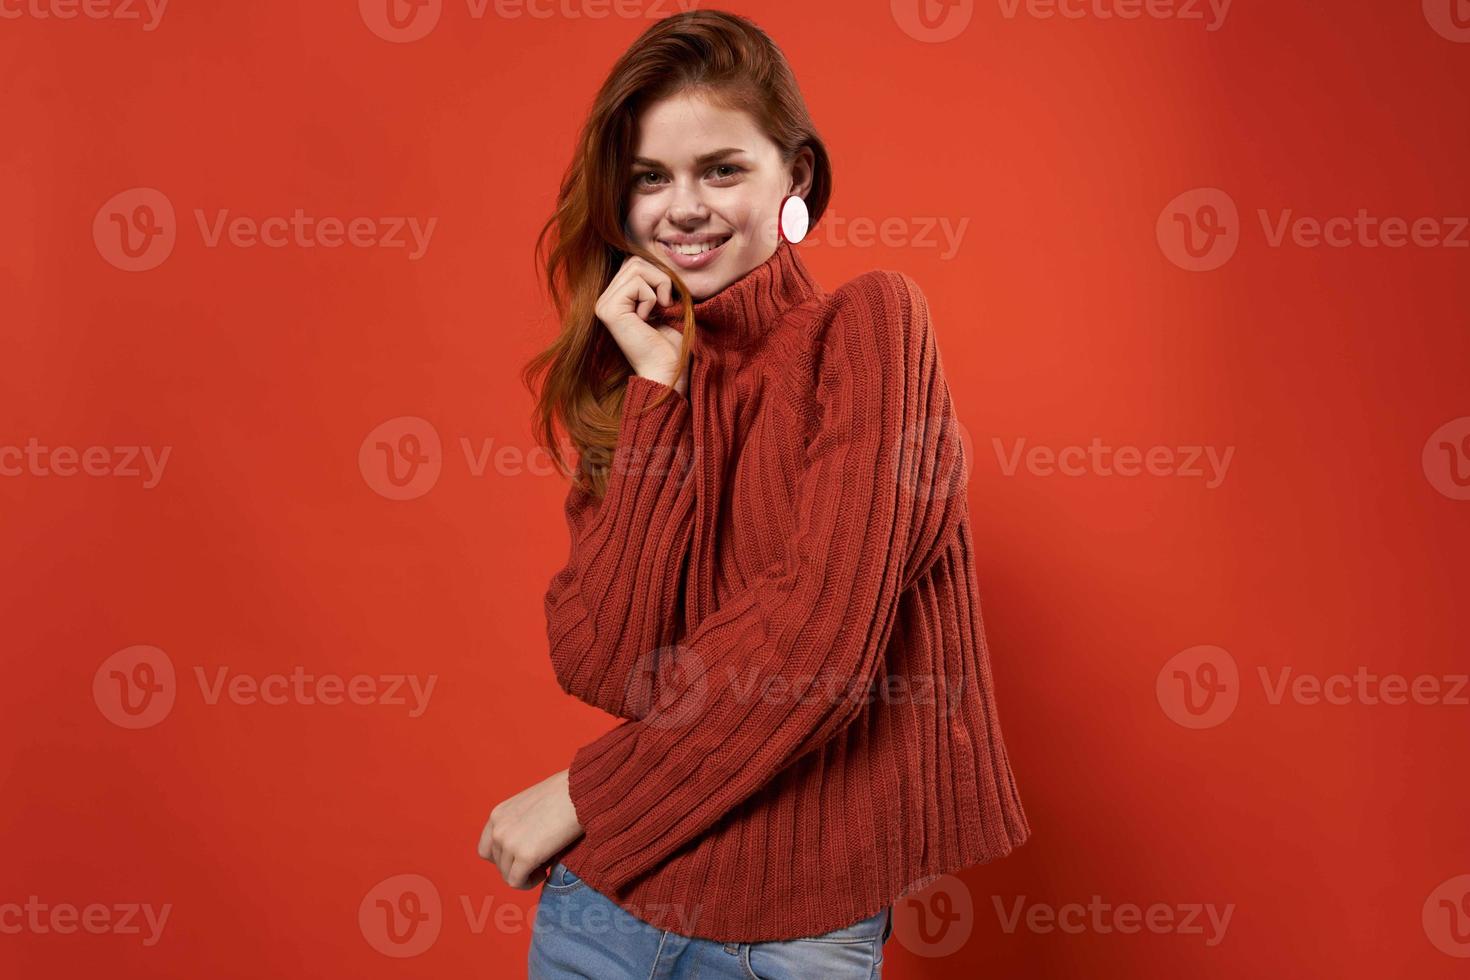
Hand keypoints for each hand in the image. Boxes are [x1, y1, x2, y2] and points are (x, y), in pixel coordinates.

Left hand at [476, 769, 583, 889]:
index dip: (506, 857)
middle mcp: (497, 829)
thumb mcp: (531, 805)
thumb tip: (525, 848)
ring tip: (546, 862)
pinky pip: (517, 882)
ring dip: (526, 874)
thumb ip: (520, 823)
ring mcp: (509, 843)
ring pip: (508, 875)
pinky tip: (547, 870)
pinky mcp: (525, 856)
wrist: (580, 792)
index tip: (525, 854)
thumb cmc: (565, 795)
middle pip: (499, 865)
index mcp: (498, 815)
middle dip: (518, 866)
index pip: (487, 849)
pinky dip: (531, 882)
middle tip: (541, 859)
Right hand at [593, 254, 688, 396]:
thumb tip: (655, 252)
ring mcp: (603, 304)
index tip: (666, 300)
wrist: (666, 370)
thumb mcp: (663, 303)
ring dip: (659, 286)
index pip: (634, 262)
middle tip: (666, 304)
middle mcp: (604, 300)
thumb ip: (654, 279)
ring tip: (660, 310)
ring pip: (636, 266)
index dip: (657, 274)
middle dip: (659, 278)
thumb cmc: (670, 342)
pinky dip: (652, 298)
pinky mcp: (608, 310)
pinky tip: (648, 320)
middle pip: (634, 260)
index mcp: (615, 298)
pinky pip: (637, 283)